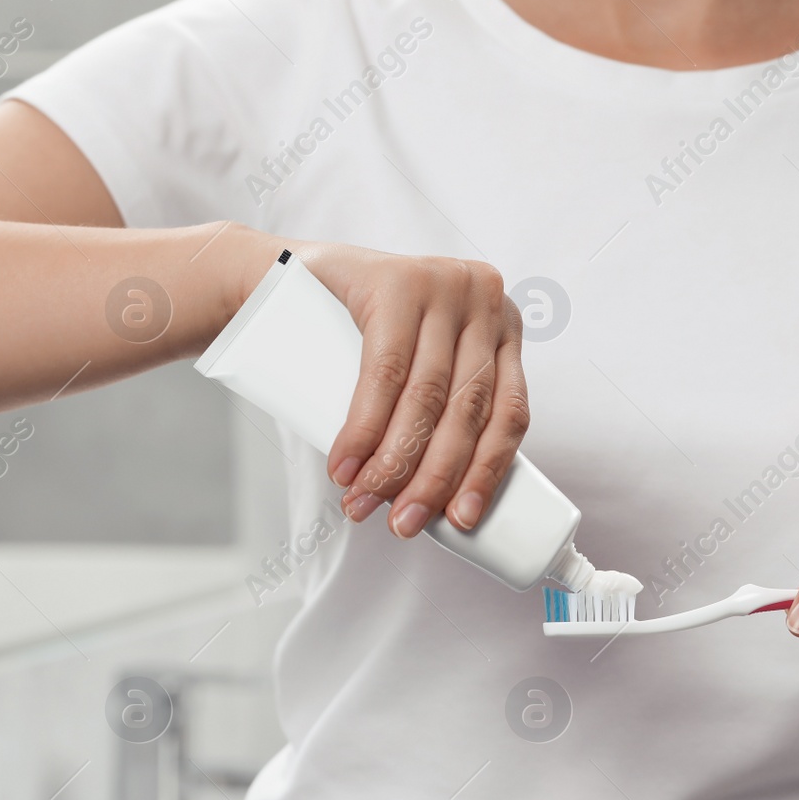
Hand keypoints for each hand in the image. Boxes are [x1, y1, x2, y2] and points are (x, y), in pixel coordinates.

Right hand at [294, 243, 529, 537]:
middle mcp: (484, 301)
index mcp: (503, 329)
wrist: (289, 275)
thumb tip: (439, 499)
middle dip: (432, 479)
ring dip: (393, 462)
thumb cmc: (360, 330)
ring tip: (364, 500)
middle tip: (402, 524)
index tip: (460, 520)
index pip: (509, 413)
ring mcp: (444, 286)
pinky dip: (364, 427)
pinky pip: (386, 371)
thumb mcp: (419, 364)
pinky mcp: (398, 281)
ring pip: (426, 397)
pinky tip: (348, 461)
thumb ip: (442, 410)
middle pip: (466, 410)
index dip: (486, 472)